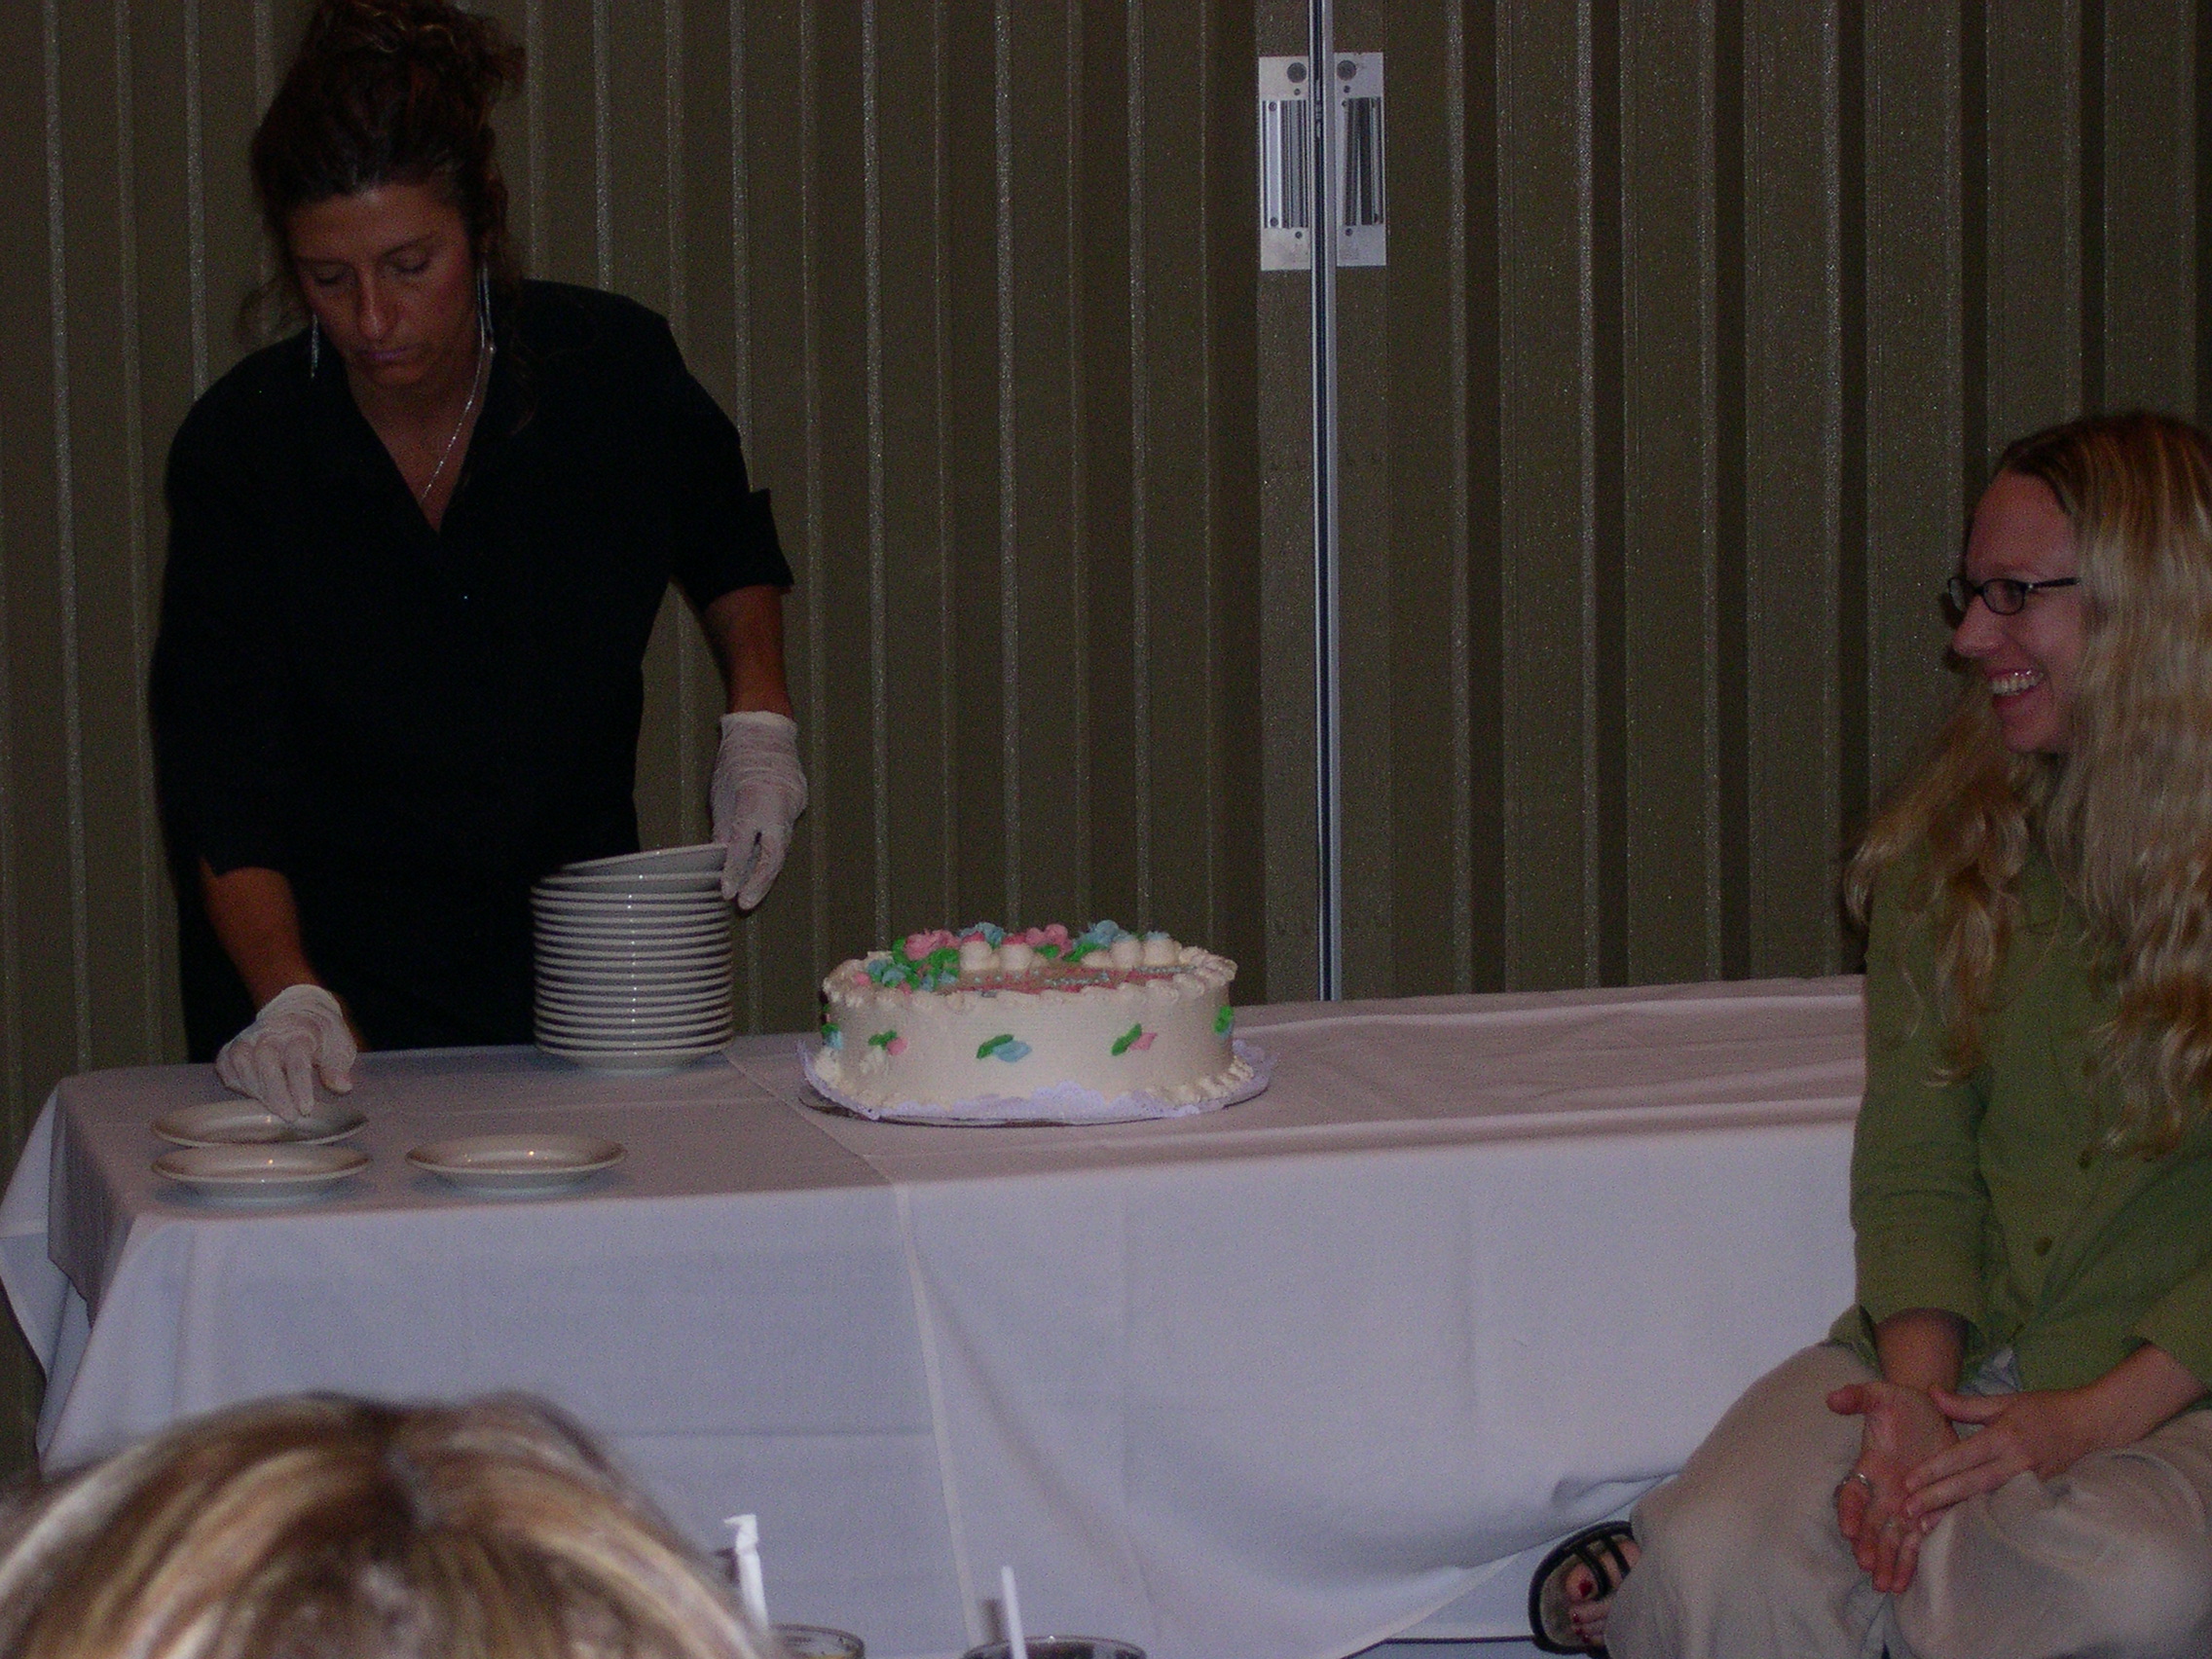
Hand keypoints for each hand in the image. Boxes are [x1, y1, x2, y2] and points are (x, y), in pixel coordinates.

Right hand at [213, 983, 356, 1122]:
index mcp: (300, 1032)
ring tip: (272, 1111)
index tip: (305, 1109)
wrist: (299, 1008)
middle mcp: (270, 1033)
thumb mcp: (340, 1046)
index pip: (297, 1060)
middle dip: (275, 1094)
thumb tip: (342, 1087)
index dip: (300, 1087)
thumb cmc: (321, 1034)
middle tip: (289, 1116)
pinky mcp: (232, 1046)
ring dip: (256, 1091)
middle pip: (266, 1063)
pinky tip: (252, 1096)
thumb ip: (338, 1067)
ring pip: (242, 1064)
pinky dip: (236, 1083)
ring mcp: (248, 1038)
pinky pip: (226, 1066)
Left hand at [711, 711, 806, 907]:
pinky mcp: (798, 805)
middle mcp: (777, 806)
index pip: (742, 846)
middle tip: (746, 902)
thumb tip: (720, 860)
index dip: (734, 872)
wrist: (765, 732)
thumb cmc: (737, 760)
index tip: (728, 892)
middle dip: (759, 883)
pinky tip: (761, 863)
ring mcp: (792, 806)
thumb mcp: (722, 795)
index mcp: (753, 801)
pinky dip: (772, 850)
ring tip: (751, 890)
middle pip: (773, 856)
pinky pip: (784, 833)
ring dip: (765, 870)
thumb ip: (724, 829)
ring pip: (780, 848)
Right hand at [1828, 1378, 1957, 1593]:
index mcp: (1871, 1467)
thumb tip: (1832, 1399)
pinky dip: (1908, 1561)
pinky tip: (1904, 1583)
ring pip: (1891, 1539)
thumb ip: (1858, 1396)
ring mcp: (1903, 1503)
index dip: (1850, 1511)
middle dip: (1869, 1546)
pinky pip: (1914, 1540)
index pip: (1854, 1493)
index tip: (1850, 1529)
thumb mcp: (1881, 1395)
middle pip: (1872, 1525)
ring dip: (1887, 1561)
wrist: (1930, 1411)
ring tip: (1885, 1586)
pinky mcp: (1926, 1509)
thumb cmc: (1902, 1403)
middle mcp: (1884, 1490)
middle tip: (1868, 1566)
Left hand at [1903, 1386, 2102, 1518]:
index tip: (1909, 1481)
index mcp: (2004, 1436)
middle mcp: (2016, 1462)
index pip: (1963, 1456)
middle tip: (1907, 1510)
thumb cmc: (2043, 1410)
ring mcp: (2028, 1481)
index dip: (1935, 1469)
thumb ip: (1965, 1404)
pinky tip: (1957, 1526)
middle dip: (1938, 1498)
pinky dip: (1977, 1516)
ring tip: (1925, 1526)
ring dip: (1954, 1513)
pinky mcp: (2037, 1493)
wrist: (2088, 1425)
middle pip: (1971, 1484)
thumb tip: (1931, 1393)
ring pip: (1985, 1501)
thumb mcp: (2004, 1401)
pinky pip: (2001, 1507)